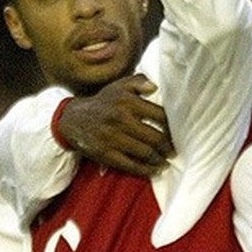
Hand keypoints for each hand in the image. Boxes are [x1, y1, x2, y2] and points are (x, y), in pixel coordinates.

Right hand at [59, 74, 173, 176]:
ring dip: (159, 160)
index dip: (173, 128)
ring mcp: (113, 138)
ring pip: (145, 153)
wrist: (73, 119)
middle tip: (173, 151)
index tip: (178, 134)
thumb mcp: (119, 86)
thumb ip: (139, 81)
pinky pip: (131, 165)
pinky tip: (154, 170)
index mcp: (127, 101)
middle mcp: (120, 119)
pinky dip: (146, 170)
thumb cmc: (103, 102)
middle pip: (155, 138)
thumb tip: (155, 87)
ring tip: (165, 161)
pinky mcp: (106, 154)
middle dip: (168, 147)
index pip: (160, 116)